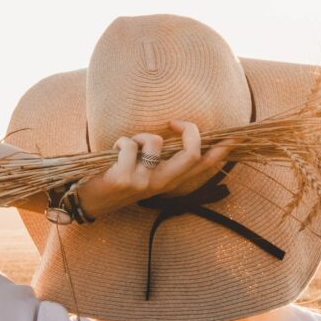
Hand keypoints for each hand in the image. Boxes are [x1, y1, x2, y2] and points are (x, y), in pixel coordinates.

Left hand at [76, 120, 235, 219]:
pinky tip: (113, 152)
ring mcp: (144, 183)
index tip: (233, 138)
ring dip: (139, 136)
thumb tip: (180, 134)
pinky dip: (120, 141)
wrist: (88, 200)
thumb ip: (163, 158)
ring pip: (154, 142)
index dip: (220, 152)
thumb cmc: (118, 177)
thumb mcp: (146, 172)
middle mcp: (162, 184)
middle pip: (192, 154)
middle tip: (175, 121)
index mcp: (170, 181)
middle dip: (190, 130)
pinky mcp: (124, 179)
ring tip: (127, 147)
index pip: (202, 166)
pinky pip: (129, 145)